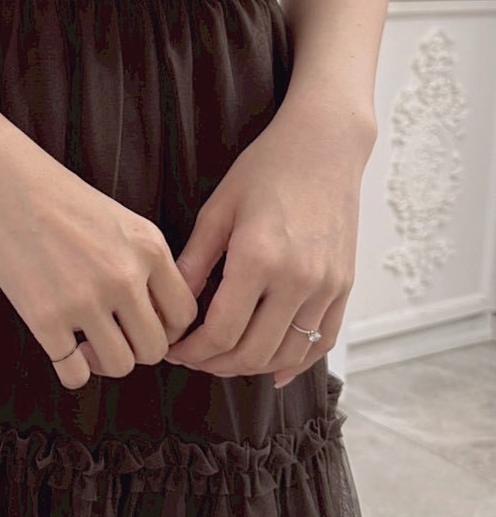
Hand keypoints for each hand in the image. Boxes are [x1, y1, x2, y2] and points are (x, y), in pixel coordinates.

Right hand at [0, 140, 198, 391]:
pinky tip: (62, 348)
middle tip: (112, 335)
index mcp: (149, 249)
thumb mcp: (120, 221)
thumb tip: (155, 317)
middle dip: (136, 348)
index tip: (142, 323)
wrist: (0, 181)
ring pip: (120, 366)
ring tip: (86, 344)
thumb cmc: (58, 198)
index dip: (166, 328)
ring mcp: (84, 300)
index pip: (184, 315)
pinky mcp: (45, 318)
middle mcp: (124, 277)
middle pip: (154, 348)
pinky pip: (74, 375)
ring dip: (104, 361)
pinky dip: (72, 371)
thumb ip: (144, 263)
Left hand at [163, 107, 371, 386]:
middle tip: (192, 358)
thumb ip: (195, 261)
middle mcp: (298, 280)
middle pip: (252, 352)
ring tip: (223, 359)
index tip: (174, 349)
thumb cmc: (266, 168)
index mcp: (259, 259)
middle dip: (215, 364)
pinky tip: (273, 370)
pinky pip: (322, 340)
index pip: (221, 332)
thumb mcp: (218, 209)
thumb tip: (171, 304)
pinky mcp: (344, 286)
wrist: (325, 146)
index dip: (192, 351)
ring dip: (251, 368)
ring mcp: (327, 286)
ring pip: (287, 354)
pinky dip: (296, 362)